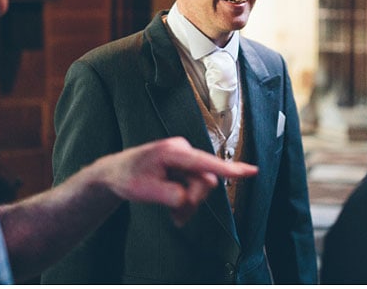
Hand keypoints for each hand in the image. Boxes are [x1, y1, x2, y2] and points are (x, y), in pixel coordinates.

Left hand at [100, 137, 256, 225]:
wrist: (115, 173)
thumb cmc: (128, 178)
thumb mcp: (144, 192)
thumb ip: (171, 195)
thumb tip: (190, 197)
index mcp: (172, 152)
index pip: (205, 162)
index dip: (229, 169)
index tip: (251, 171)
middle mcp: (182, 150)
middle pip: (206, 180)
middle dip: (194, 201)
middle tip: (176, 217)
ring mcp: (185, 157)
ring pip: (202, 185)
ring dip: (190, 204)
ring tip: (172, 214)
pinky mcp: (185, 165)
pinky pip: (196, 185)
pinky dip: (187, 200)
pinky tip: (174, 207)